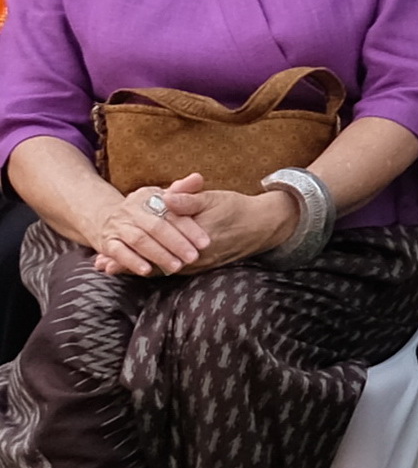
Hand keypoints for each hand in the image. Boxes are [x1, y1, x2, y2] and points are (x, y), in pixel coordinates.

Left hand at [94, 185, 284, 275]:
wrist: (264, 225)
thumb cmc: (237, 209)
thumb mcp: (214, 199)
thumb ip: (188, 200)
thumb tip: (165, 197)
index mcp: (194, 238)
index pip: (155, 247)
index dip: (129, 250)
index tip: (106, 253)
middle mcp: (195, 257)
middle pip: (153, 263)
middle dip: (127, 263)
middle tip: (101, 265)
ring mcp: (198, 264)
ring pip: (161, 269)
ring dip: (137, 268)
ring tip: (112, 268)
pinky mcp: (202, 266)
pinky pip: (172, 270)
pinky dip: (153, 269)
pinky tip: (140, 267)